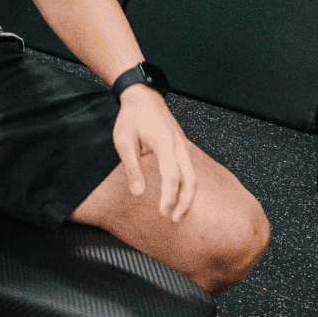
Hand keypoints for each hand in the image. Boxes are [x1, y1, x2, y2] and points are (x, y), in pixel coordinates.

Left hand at [112, 86, 197, 222]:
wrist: (143, 96)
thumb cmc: (131, 117)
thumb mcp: (124, 142)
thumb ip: (133, 168)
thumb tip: (138, 194)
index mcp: (165, 143)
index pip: (172, 175)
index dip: (169, 197)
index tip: (163, 213)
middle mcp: (179, 145)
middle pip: (191, 179)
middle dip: (185, 202)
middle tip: (174, 220)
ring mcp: (182, 146)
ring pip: (193, 176)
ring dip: (188, 197)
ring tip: (178, 215)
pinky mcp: (181, 147)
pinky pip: (189, 170)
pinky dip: (187, 187)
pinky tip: (178, 197)